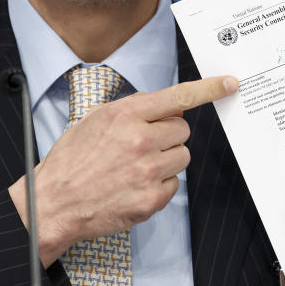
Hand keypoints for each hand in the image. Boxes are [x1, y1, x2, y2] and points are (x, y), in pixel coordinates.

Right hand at [8, 75, 238, 264]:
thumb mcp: (96, 118)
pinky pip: (173, 184)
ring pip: (182, 157)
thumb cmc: (72, 159)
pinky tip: (134, 185)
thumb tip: (165, 104)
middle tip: (145, 144)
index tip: (229, 84)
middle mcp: (140, 141)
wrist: (54, 201)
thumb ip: (133, 108)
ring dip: (166, 160)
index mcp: (126, 116)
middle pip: (183, 130)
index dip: (209, 89)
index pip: (178, 97)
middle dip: (169, 135)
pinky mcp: (151, 199)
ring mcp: (148, 172)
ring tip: (136, 166)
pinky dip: (159, 185)